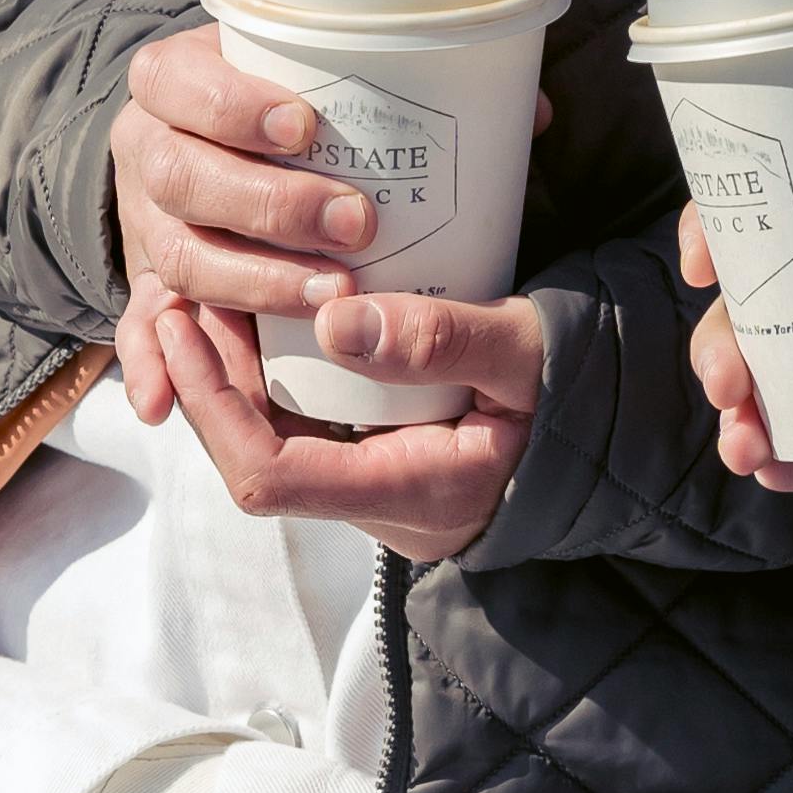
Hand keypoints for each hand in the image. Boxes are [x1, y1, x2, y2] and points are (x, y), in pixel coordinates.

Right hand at [108, 27, 546, 431]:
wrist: (220, 150)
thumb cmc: (295, 111)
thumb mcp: (329, 82)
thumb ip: (414, 93)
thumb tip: (529, 115)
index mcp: (179, 81)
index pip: (181, 83)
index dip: (234, 105)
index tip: (308, 126)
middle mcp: (151, 150)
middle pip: (181, 177)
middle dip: (266, 203)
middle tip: (353, 223)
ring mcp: (148, 223)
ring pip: (177, 256)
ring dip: (249, 281)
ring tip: (330, 294)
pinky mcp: (155, 289)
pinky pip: (140, 332)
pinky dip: (147, 366)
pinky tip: (162, 399)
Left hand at [156, 282, 548, 566]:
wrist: (613, 431)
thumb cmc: (578, 396)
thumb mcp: (526, 356)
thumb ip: (441, 339)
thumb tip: (336, 325)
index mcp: (408, 494)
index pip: (269, 477)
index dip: (212, 406)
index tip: (183, 327)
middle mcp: (375, 502)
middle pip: (250, 457)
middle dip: (203, 378)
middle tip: (180, 290)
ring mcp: (371, 482)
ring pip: (267, 438)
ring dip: (227, 371)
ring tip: (204, 290)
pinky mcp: (374, 454)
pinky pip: (296, 420)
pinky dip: (265, 369)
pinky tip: (256, 311)